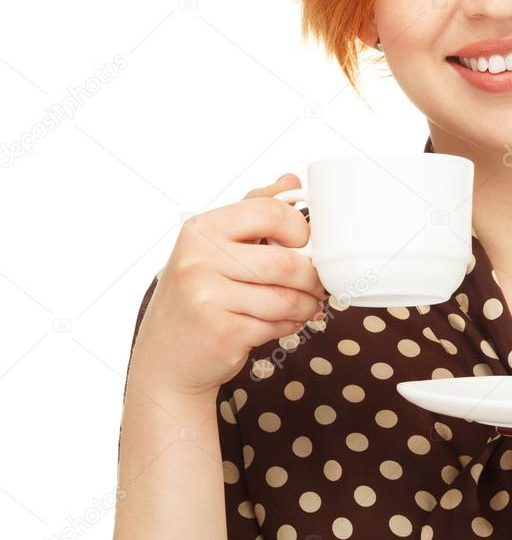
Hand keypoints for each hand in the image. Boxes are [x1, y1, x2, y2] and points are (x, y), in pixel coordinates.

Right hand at [128, 174, 328, 399]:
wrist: (166, 359)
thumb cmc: (199, 296)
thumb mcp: (216, 246)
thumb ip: (254, 210)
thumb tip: (291, 180)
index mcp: (202, 229)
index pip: (270, 212)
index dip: (300, 229)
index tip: (305, 245)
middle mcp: (198, 259)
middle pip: (286, 262)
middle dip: (312, 278)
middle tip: (318, 285)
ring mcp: (206, 296)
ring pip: (286, 298)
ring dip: (306, 306)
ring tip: (306, 306)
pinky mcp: (220, 332)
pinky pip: (276, 324)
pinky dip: (289, 326)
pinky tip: (281, 324)